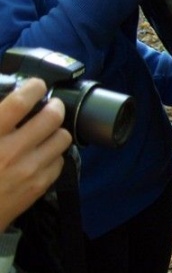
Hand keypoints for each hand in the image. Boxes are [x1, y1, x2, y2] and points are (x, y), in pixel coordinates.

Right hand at [0, 78, 71, 231]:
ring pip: (62, 137)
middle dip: (54, 107)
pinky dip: (54, 155)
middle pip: (52, 116)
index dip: (33, 88)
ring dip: (56, 131)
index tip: (36, 86)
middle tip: (50, 106)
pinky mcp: (38, 187)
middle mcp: (11, 151)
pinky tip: (42, 155)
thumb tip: (8, 101)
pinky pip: (60, 161)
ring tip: (47, 132)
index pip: (20, 102)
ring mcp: (28, 170)